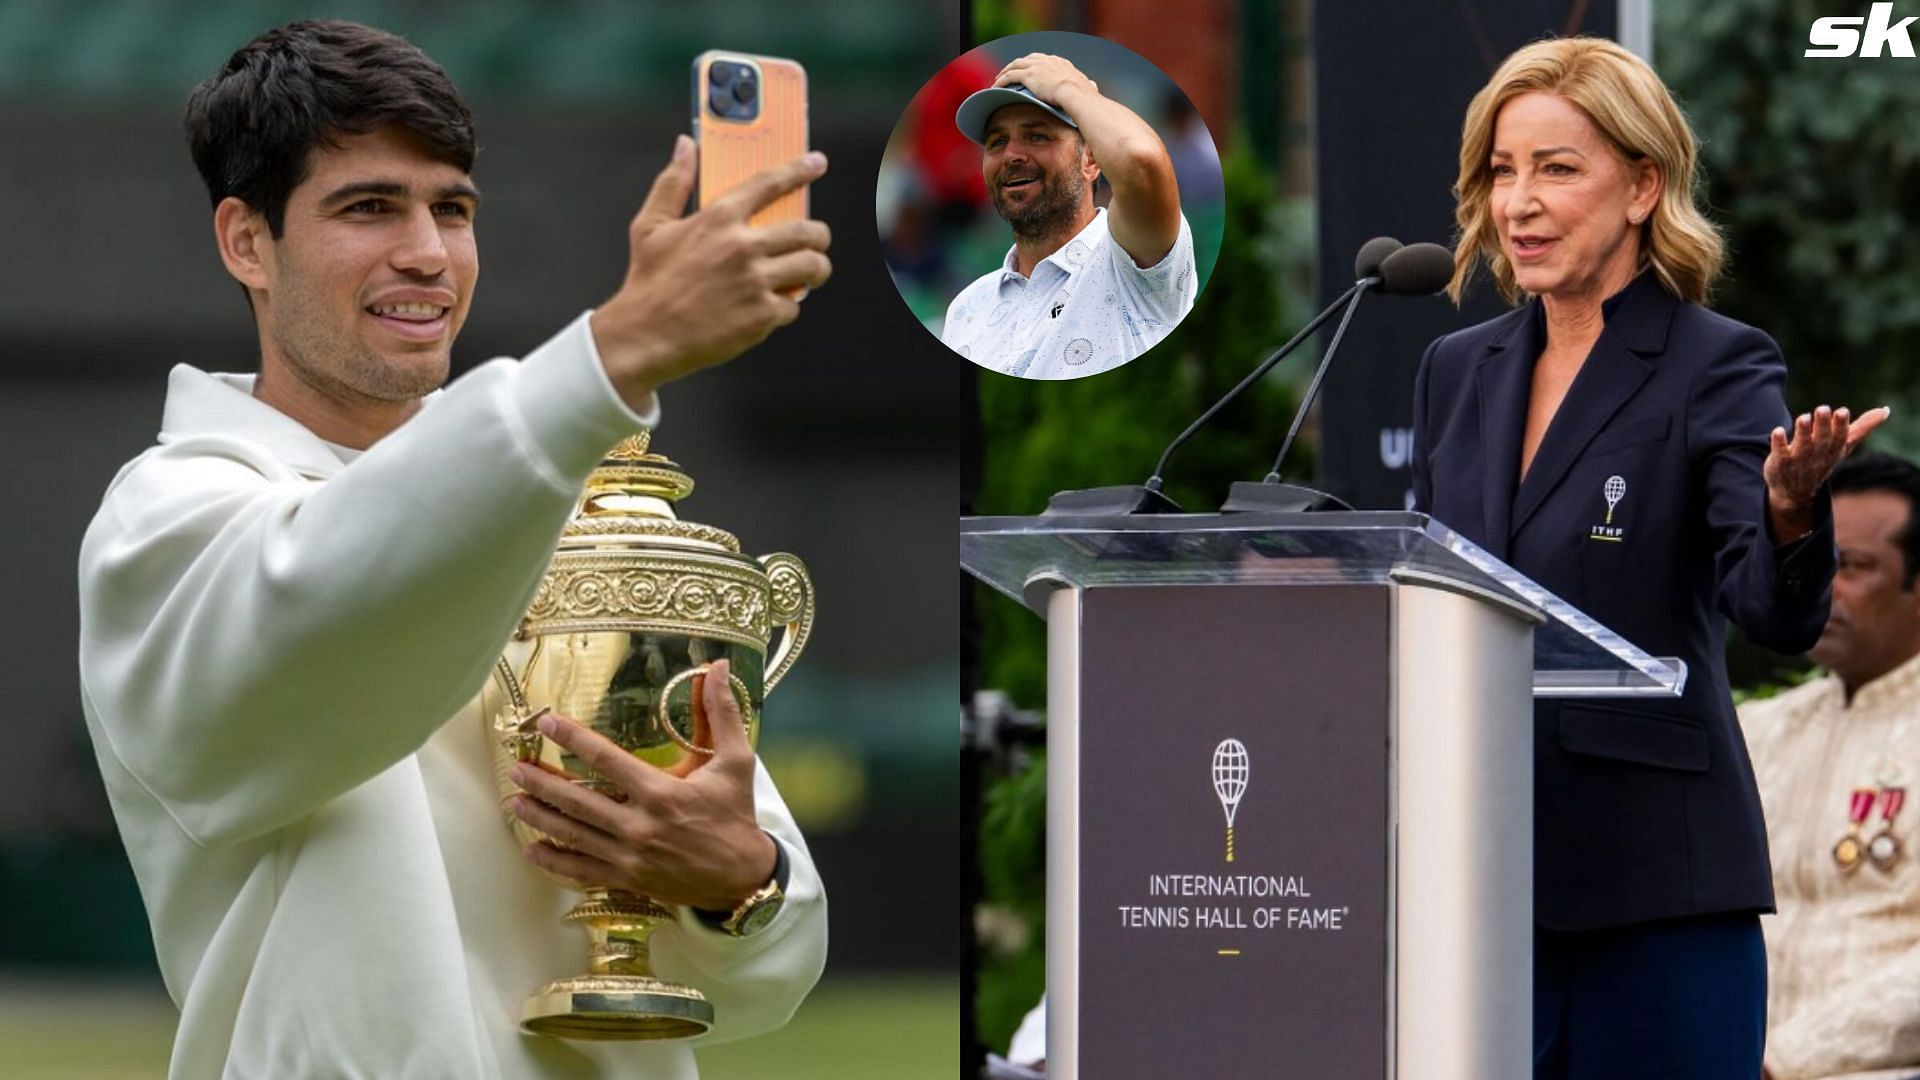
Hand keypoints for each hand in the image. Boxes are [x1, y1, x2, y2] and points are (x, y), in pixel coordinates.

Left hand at [506, 659, 776, 910]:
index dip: (573, 739)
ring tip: (515, 801)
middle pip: (578, 801)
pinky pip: (581, 871)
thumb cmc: (736, 814)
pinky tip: (532, 848)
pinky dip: (553, 861)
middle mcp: (640, 826)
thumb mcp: (736, 761)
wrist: (743, 876)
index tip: (547, 723)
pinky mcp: (627, 879)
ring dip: (540, 817)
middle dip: (543, 782)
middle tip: (517, 768)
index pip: (606, 761)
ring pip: (573, 834)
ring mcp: (630, 856)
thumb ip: (722, 713)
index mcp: (662, 793)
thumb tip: (720, 667)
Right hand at [589, 136, 832, 409]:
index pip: (770, 184)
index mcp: (718, 218)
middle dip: (819, 236)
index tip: (816, 163)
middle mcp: (742, 246)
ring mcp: (755, 282)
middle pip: (807, 230)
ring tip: (810, 273)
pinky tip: (772, 306)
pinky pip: (794, 306)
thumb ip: (673, 182)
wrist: (646, 335)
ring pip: (813, 266)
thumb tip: (684, 146)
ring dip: (817, 269)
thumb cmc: (648, 282)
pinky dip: (788, 306)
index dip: (798, 170)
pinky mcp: (762, 315)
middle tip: (816, 241)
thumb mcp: (651, 225)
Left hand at [992, 53, 1097, 108]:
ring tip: (997, 79)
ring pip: (1015, 65)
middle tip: (1009, 72)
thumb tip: (1093, 85)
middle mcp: (1048, 61)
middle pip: (1027, 59)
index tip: (1029, 70)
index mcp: (1061, 63)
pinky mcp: (1028, 75)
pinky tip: (995, 86)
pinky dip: (1001, 80)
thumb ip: (1089, 85)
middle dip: (1017, 65)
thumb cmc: (1084, 96)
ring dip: (1005, 72)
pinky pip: (1010, 76)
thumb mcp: (1089, 87)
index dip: (1034, 64)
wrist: (1076, 95)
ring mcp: (1037, 66)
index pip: (1044, 60)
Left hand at [1763, 404, 1890, 537]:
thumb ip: (1862, 428)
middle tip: (1823, 408)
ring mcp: (1798, 460)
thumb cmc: (1822, 461)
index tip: (1842, 411)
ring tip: (1803, 417)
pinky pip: (1779, 453)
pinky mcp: (1779, 463)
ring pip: (1802, 446)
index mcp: (1834, 450)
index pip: (1840, 438)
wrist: (1795, 493)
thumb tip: (1885, 410)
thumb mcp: (1843, 447)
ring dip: (1803, 432)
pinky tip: (1777, 431)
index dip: (1840, 426)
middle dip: (1823, 425)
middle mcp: (1817, 455)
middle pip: (1822, 440)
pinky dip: (1778, 443)